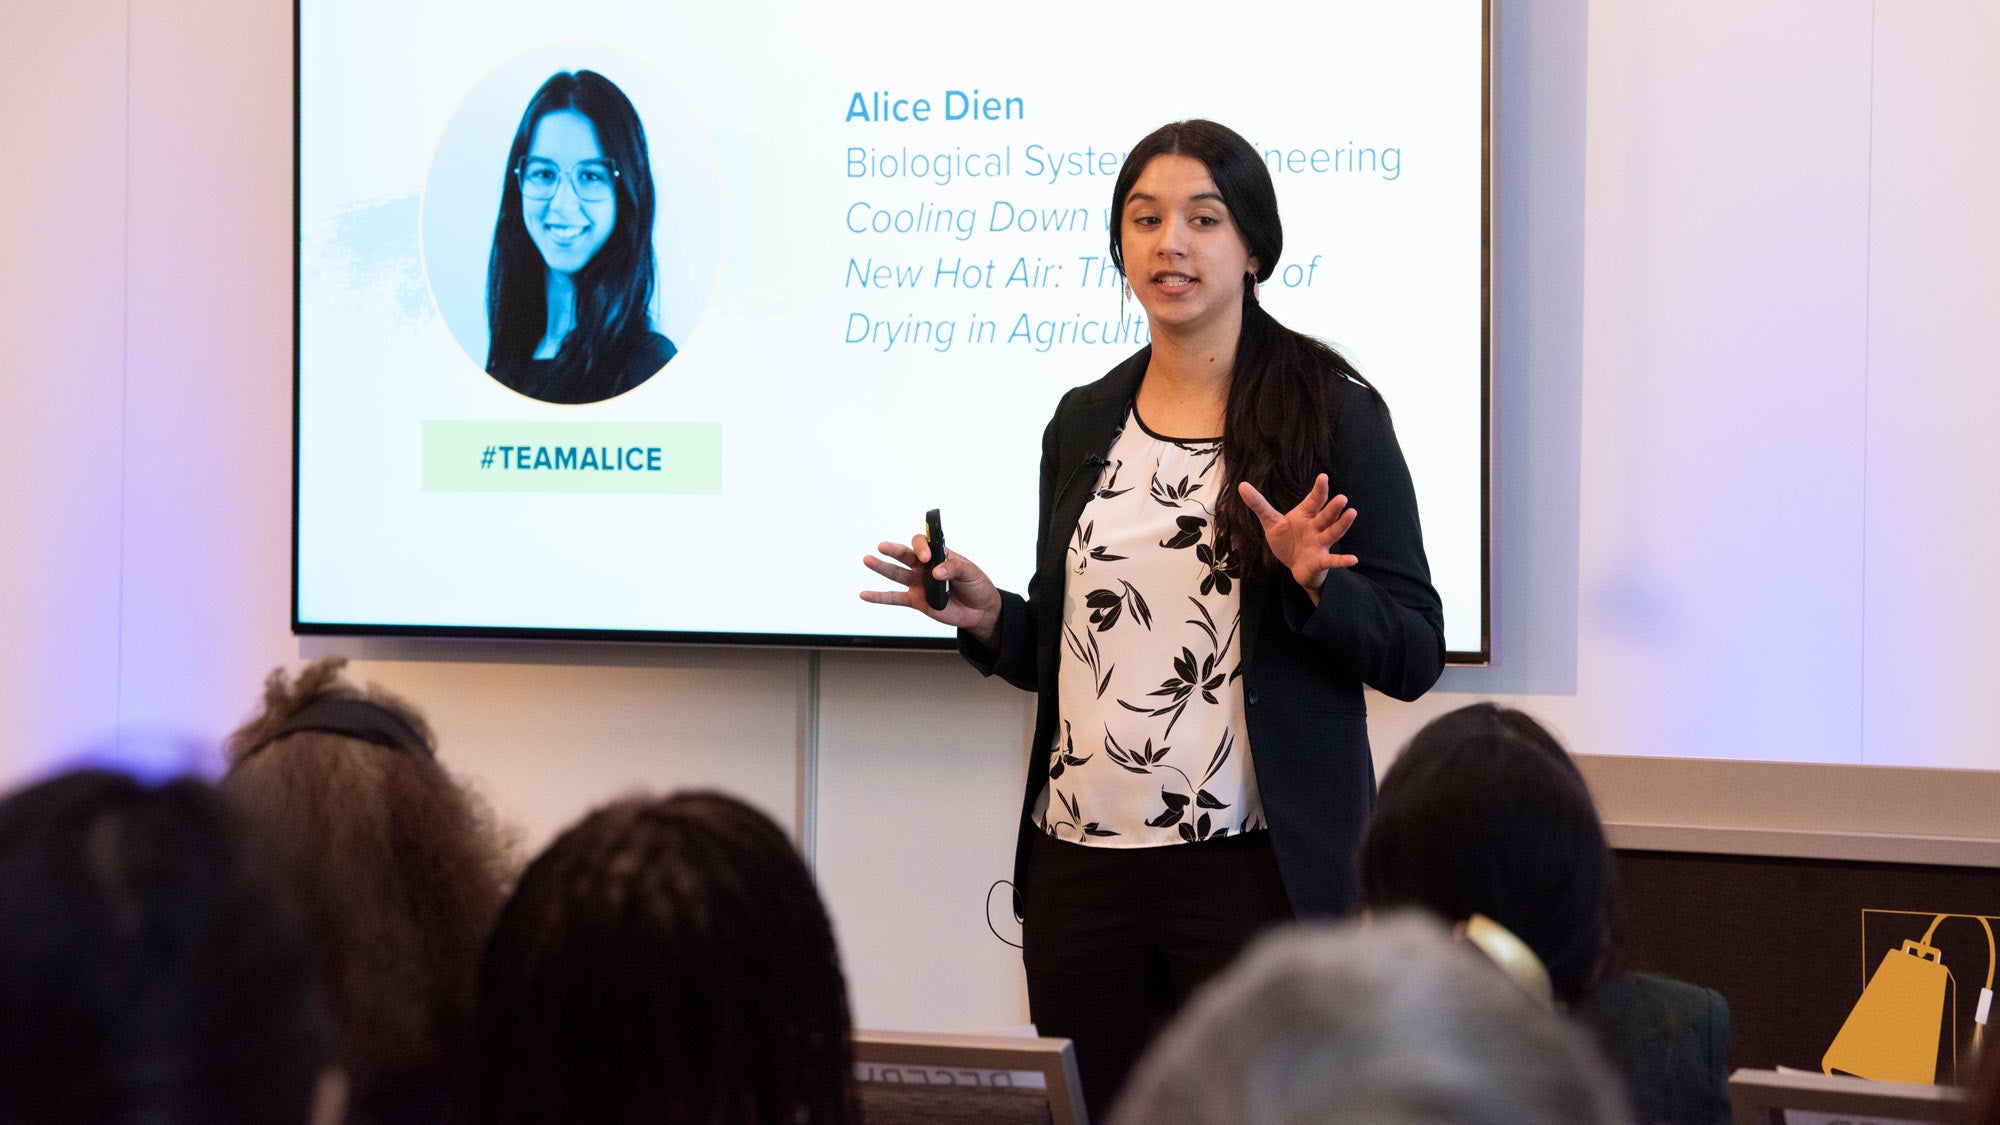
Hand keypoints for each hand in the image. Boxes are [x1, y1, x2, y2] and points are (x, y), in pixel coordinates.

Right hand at [860, 534, 1002, 648]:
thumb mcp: (971, 573)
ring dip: (881, 567)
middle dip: (894, 550)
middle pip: (905, 555)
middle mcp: (924, 567)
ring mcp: (918, 583)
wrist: (980, 611)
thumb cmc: (976, 586)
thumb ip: (954, 569)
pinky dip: (879, 597)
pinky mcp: (916, 601)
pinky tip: (865, 594)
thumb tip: (935, 572)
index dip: (922, 547)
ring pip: (896, 574)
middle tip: (882, 546)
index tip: (926, 557)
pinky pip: (894, 598)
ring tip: (868, 560)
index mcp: (938, 554)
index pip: (923, 544)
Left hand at [1238, 474, 1357, 597]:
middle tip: (1342, 497)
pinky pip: (1332, 560)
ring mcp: (1320, 544)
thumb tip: (1241, 485)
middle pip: (1326, 515)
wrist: (1294, 566)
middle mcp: (1315, 527)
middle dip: (1333, 507)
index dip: (1319, 489)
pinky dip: (1342, 560)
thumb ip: (1259, 505)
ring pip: (1332, 532)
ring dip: (1342, 524)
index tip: (1323, 477)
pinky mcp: (1320, 560)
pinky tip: (1353, 560)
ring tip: (1352, 513)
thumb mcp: (1271, 522)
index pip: (1314, 500)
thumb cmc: (1287, 541)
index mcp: (1305, 515)